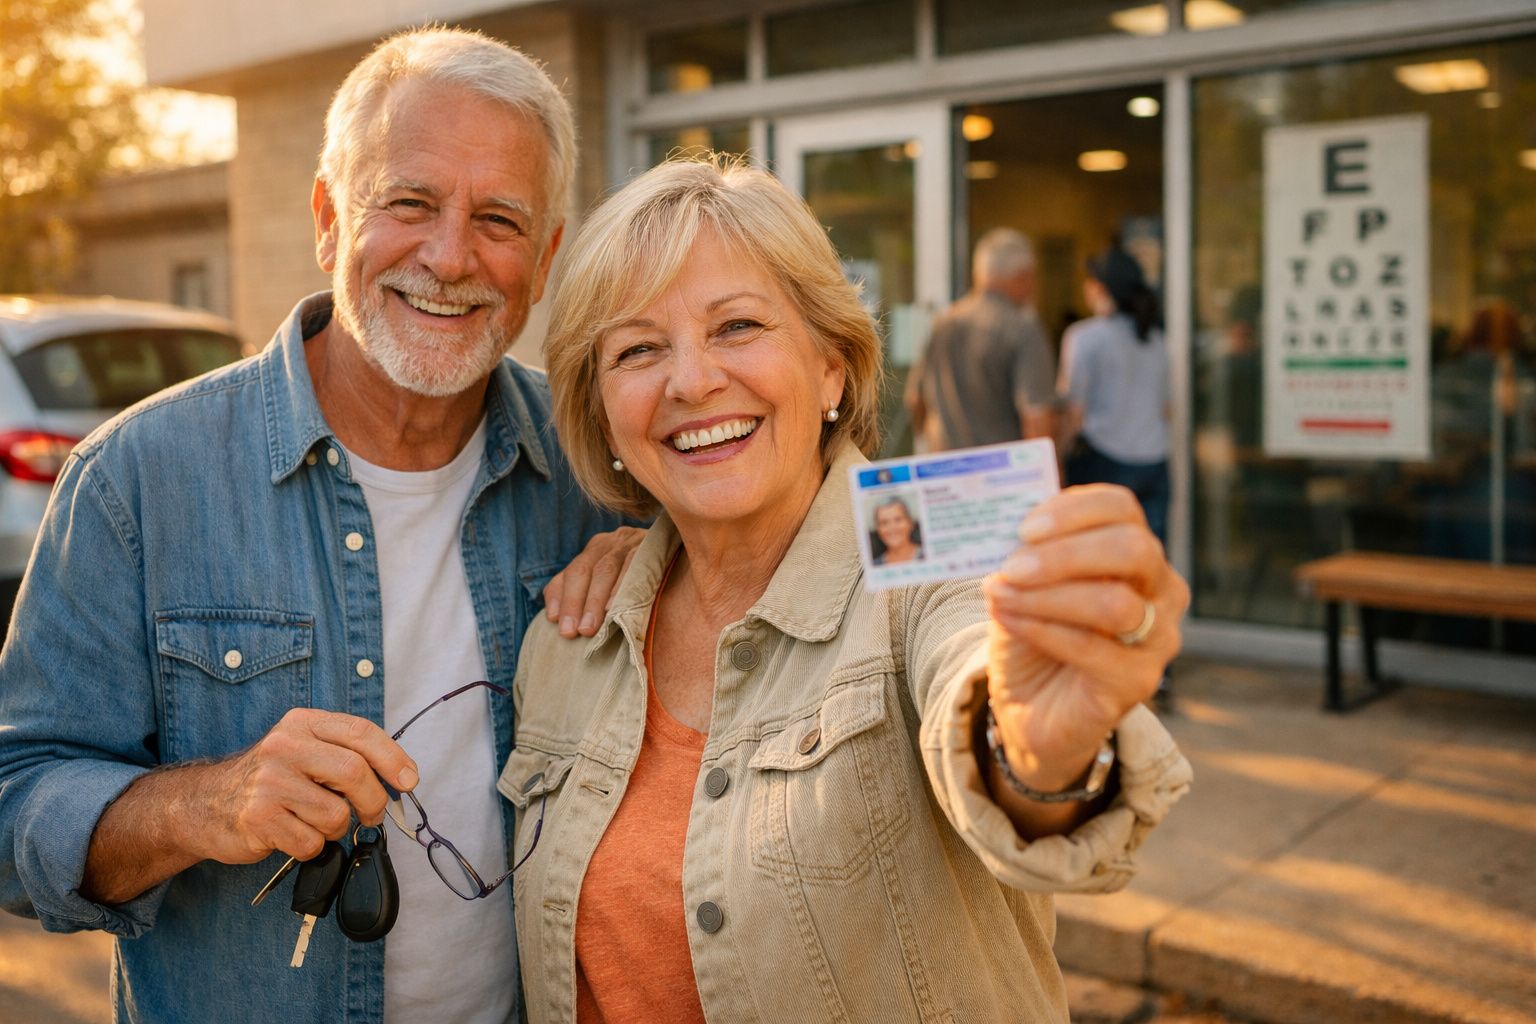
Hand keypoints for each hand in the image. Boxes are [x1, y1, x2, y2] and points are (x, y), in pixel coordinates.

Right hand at [193, 709, 417, 864]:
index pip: (361, 733)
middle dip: (374, 802)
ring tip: (315, 822)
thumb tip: (400, 778)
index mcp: (303, 723)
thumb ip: (345, 755)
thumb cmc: (268, 779)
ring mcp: (269, 782)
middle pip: (355, 773)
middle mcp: (285, 746)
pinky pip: (311, 843)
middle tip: (371, 815)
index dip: (393, 758)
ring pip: (336, 815)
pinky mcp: (258, 818)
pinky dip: (311, 847)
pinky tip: (293, 834)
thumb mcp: (303, 749)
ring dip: (336, 829)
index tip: (410, 780)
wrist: (203, 803)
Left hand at [544, 525, 645, 637]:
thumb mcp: (610, 584)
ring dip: (595, 600)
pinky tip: (614, 608)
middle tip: (574, 632)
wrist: (689, 561)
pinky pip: (634, 565)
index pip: (573, 570)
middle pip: (585, 568)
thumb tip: (552, 615)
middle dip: (576, 602)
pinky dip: (621, 587)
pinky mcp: (655, 545)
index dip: (562, 596)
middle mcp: (614, 540)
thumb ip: (582, 592)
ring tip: (590, 628)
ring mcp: (634, 540)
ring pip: (606, 568)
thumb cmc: (644, 582)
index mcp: (599, 547)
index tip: (556, 623)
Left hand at [981, 485, 1186, 792]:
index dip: (1074, 511)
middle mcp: (1160, 589)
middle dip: (1066, 553)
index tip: (1024, 528)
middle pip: (1133, 549)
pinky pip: (1095, 649)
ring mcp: (1157, 637)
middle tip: (1013, 566)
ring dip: (1048, 596)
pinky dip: (1044, 630)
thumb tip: (1002, 527)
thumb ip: (1021, 553)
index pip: (1121, 508)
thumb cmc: (1032, 632)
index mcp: (1132, 550)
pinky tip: (1009, 622)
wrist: (1031, 706)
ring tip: (1000, 596)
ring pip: (1115, 604)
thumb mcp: (1021, 584)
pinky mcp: (1139, 680)